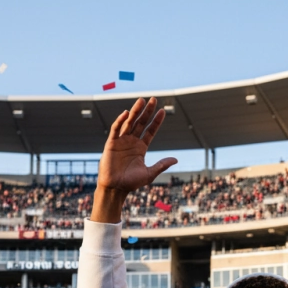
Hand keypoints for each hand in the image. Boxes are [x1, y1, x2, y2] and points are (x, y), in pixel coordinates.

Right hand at [91, 97, 177, 222]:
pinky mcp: (111, 143)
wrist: (116, 188)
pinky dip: (120, 121)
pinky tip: (126, 113)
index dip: (156, 121)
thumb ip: (161, 165)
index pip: (150, 131)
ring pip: (129, 123)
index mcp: (141, 148)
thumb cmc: (131, 183)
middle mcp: (131, 142)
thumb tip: (176, 160)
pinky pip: (116, 129)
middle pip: (140, 123)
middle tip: (154, 99)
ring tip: (142, 100)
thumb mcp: (149, 173)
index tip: (163, 111)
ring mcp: (121, 141)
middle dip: (147, 112)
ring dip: (135, 111)